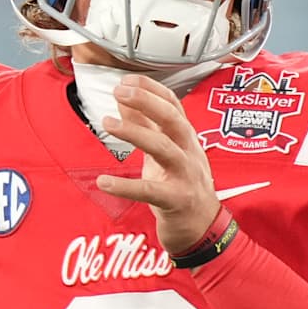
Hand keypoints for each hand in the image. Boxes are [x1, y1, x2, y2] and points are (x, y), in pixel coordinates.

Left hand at [94, 74, 220, 251]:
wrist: (203, 229)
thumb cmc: (182, 187)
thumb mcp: (164, 154)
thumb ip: (146, 127)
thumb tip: (125, 102)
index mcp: (186, 138)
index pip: (173, 104)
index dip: (151, 89)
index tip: (127, 79)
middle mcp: (189, 152)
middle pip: (172, 119)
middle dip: (147, 101)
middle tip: (120, 91)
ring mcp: (185, 176)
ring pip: (163, 148)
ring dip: (135, 133)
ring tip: (108, 123)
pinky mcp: (176, 200)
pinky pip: (150, 191)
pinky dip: (126, 187)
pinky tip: (104, 182)